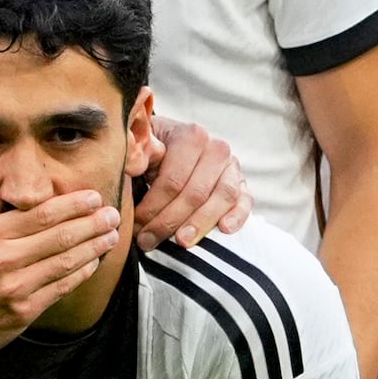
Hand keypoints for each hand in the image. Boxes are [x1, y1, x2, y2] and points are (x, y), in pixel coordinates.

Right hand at [0, 167, 120, 355]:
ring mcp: (15, 288)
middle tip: (113, 214)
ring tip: (112, 236)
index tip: (94, 197)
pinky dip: (81, 273)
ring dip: (95, 247)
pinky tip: (93, 262)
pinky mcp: (23, 312)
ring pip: (66, 261)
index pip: (40, 214)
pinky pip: (61, 288)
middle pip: (60, 236)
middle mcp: (2, 261)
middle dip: (93, 223)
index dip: (73, 205)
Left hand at [133, 116, 248, 244]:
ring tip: (181, 242)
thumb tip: (131, 166)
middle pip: (195, 192)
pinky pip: (245, 201)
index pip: (172, 179)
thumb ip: (136, 155)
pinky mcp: (242, 185)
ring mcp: (232, 167)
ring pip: (222, 197)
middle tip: (148, 241)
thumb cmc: (152, 152)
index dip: (152, 207)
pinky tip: (224, 230)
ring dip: (201, 223)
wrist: (173, 146)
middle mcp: (216, 149)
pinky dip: (238, 215)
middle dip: (169, 221)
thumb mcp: (139, 148)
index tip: (136, 226)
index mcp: (190, 136)